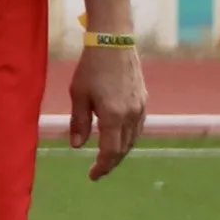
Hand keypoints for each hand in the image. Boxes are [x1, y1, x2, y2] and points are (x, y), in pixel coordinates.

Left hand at [68, 41, 145, 179]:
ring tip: (107, 158)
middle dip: (111, 162)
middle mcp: (131, 115)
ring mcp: (140, 107)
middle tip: (98, 171)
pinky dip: (129, 138)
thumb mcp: (78, 95)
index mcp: (113, 116)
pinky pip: (138, 127)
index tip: (92, 176)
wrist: (114, 43)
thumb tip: (76, 146)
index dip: (101, 166)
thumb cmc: (91, 68)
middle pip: (123, 149)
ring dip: (121, 151)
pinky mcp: (143, 100)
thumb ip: (79, 122)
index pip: (109, 151)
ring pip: (133, 139)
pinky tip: (120, 139)